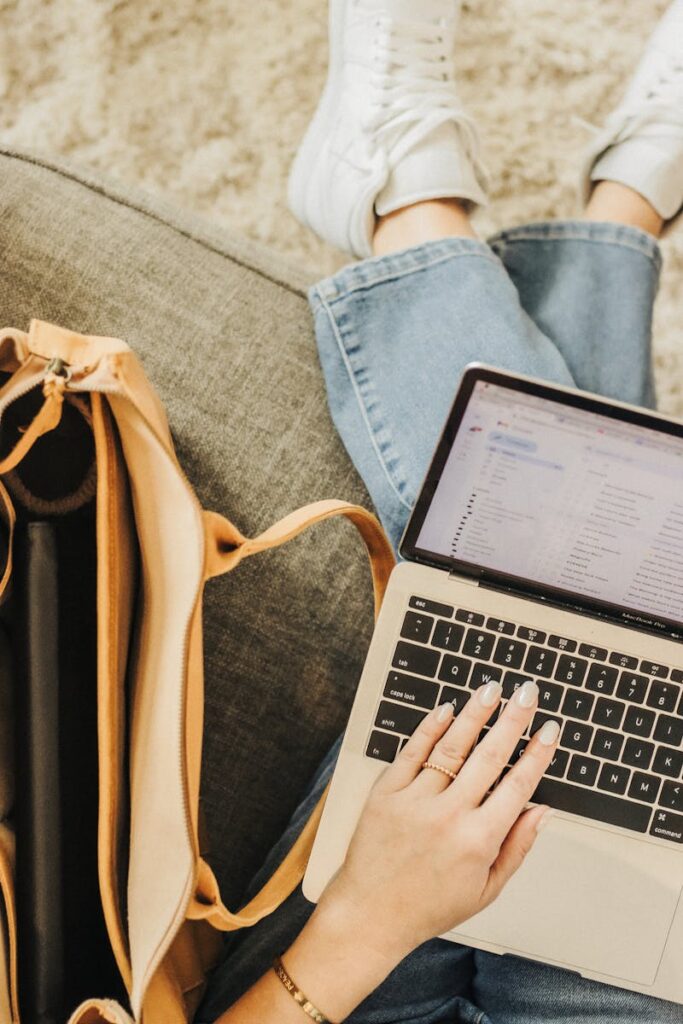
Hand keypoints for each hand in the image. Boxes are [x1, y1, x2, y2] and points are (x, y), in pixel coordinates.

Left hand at [317, 679, 558, 964]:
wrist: (371, 913)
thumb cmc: (430, 905)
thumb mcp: (487, 889)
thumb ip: (518, 847)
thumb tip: (543, 810)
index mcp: (478, 841)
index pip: (518, 786)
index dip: (538, 754)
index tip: (550, 730)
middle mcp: (449, 816)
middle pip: (489, 756)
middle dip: (513, 720)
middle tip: (527, 693)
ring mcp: (415, 800)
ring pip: (451, 746)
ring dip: (475, 714)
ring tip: (491, 688)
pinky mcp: (386, 792)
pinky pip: (412, 751)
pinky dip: (430, 727)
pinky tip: (447, 709)